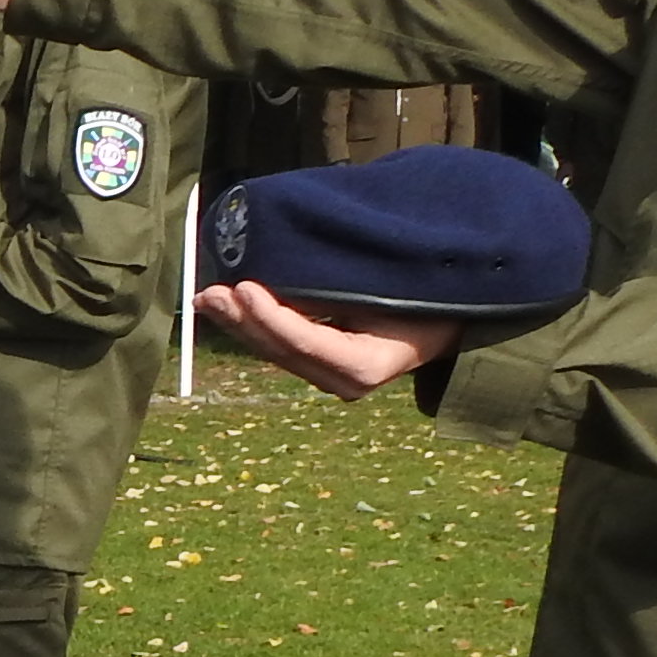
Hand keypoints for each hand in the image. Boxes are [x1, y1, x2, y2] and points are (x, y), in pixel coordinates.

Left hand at [192, 279, 459, 401]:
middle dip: (244, 321)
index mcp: (368, 365)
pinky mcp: (322, 369)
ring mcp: (332, 380)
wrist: (448, 324)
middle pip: (283, 351)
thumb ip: (340, 290)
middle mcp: (345, 383)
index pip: (307, 342)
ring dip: (240, 324)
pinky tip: (228, 307)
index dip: (271, 316)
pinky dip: (255, 325)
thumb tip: (286, 273)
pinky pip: (282, 347)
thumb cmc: (425, 297)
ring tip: (208, 299)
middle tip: (211, 294)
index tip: (244, 288)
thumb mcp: (389, 288)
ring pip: (276, 352)